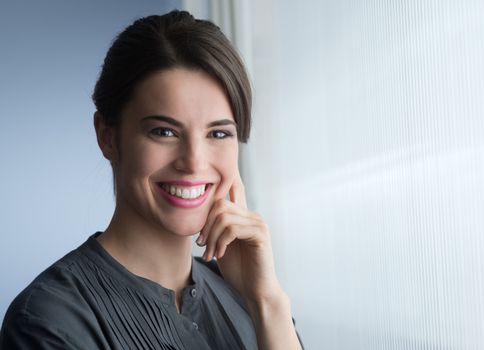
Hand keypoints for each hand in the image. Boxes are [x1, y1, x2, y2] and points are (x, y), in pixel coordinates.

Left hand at [197, 169, 281, 302]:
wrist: (255, 291)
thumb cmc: (238, 269)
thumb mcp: (221, 245)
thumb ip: (216, 228)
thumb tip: (199, 215)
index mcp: (243, 216)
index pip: (235, 188)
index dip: (225, 179)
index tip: (205, 180)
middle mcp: (252, 215)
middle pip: (219, 204)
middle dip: (206, 224)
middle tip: (202, 244)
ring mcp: (258, 223)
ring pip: (224, 216)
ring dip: (212, 237)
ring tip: (210, 253)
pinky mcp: (260, 234)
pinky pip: (232, 229)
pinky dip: (221, 242)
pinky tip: (220, 254)